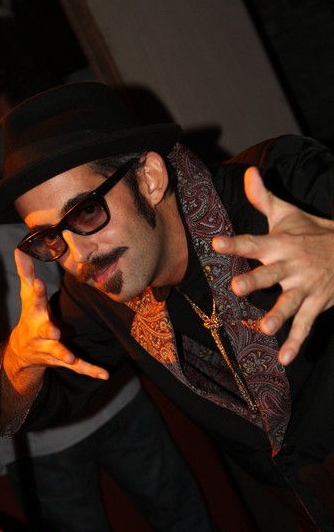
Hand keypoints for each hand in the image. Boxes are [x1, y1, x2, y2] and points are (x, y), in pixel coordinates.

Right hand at [4, 249, 108, 395]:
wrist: (24, 352)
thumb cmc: (30, 316)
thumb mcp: (27, 294)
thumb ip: (26, 272)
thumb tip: (21, 248)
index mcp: (34, 313)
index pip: (34, 299)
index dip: (36, 290)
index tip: (40, 281)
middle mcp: (42, 332)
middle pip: (44, 330)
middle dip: (48, 330)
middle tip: (54, 331)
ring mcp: (52, 348)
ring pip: (59, 353)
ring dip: (65, 355)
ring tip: (70, 357)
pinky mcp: (64, 361)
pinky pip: (78, 367)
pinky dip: (91, 370)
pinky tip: (104, 374)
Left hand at [212, 166, 333, 364]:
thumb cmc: (311, 231)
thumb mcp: (287, 214)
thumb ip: (263, 199)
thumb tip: (248, 172)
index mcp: (281, 243)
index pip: (254, 242)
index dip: (235, 242)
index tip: (215, 242)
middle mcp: (292, 265)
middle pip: (271, 274)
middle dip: (255, 280)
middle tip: (237, 287)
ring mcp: (306, 286)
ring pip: (290, 302)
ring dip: (277, 315)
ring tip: (264, 328)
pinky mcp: (316, 303)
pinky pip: (305, 325)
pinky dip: (295, 342)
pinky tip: (282, 358)